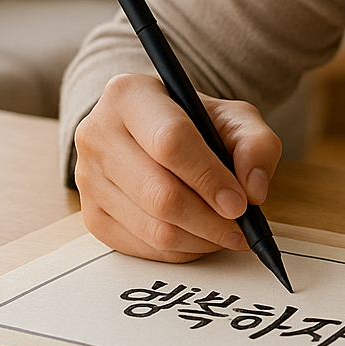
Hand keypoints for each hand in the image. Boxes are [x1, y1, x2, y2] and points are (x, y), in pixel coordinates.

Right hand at [74, 72, 282, 261]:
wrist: (154, 132)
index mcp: (129, 95)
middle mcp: (97, 134)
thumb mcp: (235, 118)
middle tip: (241, 227)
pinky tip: (200, 236)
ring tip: (227, 232)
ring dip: (200, 239)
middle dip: (209, 219)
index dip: (209, 177)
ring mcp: (88, 178)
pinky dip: (180, 250)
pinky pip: (142, 248)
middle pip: (159, 193)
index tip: (240, 202)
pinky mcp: (91, 216)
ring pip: (152, 227)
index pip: (170, 141)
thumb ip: (256, 145)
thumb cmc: (195, 122)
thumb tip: (253, 190)